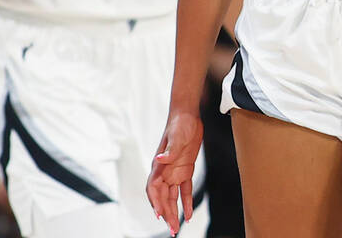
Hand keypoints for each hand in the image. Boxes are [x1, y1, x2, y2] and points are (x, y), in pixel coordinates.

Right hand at [147, 110, 202, 235]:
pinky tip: (188, 215)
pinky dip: (186, 203)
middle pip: (162, 197)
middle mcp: (165, 171)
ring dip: (173, 213)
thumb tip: (159, 159)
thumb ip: (170, 151)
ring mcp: (174, 171)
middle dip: (166, 214)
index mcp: (159, 165)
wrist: (187, 115)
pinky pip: (184, 190)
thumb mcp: (176, 136)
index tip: (159, 215)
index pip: (153, 188)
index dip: (155, 203)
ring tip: (176, 228)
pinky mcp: (185, 170)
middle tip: (172, 230)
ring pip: (172, 197)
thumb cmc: (179, 123)